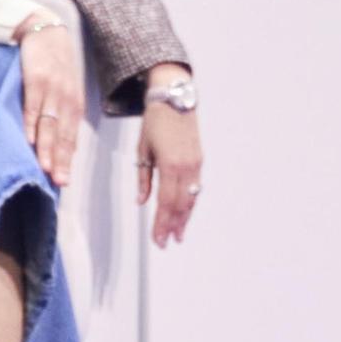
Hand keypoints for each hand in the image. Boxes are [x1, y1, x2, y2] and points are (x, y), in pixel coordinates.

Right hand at [13, 7, 86, 187]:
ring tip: (43, 167)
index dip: (66, 160)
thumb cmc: (54, 64)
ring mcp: (52, 89)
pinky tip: (28, 139)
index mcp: (74, 104)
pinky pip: (33, 105)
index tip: (63, 181)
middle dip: (59, 160)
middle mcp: (67, 99)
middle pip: (62, 135)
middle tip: (57, 181)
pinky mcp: (36, 79)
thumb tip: (59, 145)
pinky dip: (31, 123)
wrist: (44, 30)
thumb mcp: (64, 89)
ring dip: (46, 147)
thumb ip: (62, 114)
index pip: (71, 138)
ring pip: (49, 124)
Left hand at [136, 69, 205, 245]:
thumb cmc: (155, 122)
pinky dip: (190, 203)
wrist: (175, 97)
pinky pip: (195, 188)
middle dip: (172, 226)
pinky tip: (185, 213)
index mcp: (169, 166)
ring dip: (184, 218)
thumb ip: (143, 178)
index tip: (158, 240)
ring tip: (178, 235)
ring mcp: (195, 164)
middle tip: (166, 243)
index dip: (161, 224)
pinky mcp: (199, 160)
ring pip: (191, 199)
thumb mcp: (143, 149)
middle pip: (180, 205)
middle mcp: (186, 168)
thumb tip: (141, 201)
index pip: (165, 203)